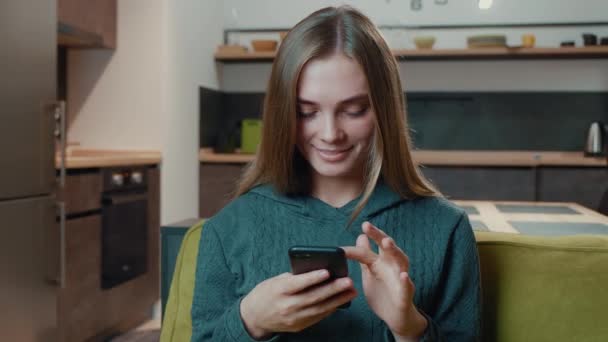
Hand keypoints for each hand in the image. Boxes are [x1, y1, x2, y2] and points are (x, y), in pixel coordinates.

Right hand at [240, 270, 356, 338]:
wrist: (254, 317)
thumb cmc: (266, 293)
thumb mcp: (276, 281)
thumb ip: (294, 277)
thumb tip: (316, 270)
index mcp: (279, 290)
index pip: (299, 283)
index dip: (313, 277)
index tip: (327, 271)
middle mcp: (287, 305)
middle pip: (313, 297)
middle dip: (333, 289)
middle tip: (348, 281)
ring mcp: (294, 318)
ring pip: (319, 308)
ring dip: (337, 300)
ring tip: (351, 291)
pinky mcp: (299, 326)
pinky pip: (317, 317)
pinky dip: (330, 309)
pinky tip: (341, 302)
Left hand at [342, 222, 426, 339]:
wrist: (395, 316)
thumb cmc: (382, 292)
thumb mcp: (370, 272)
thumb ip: (365, 256)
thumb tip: (360, 236)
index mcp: (379, 263)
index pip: (366, 250)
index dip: (354, 247)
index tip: (340, 247)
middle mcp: (391, 266)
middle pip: (386, 247)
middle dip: (378, 235)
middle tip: (366, 226)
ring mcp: (399, 278)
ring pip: (400, 261)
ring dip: (394, 251)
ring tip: (387, 242)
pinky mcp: (405, 294)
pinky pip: (407, 286)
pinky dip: (405, 281)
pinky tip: (403, 276)